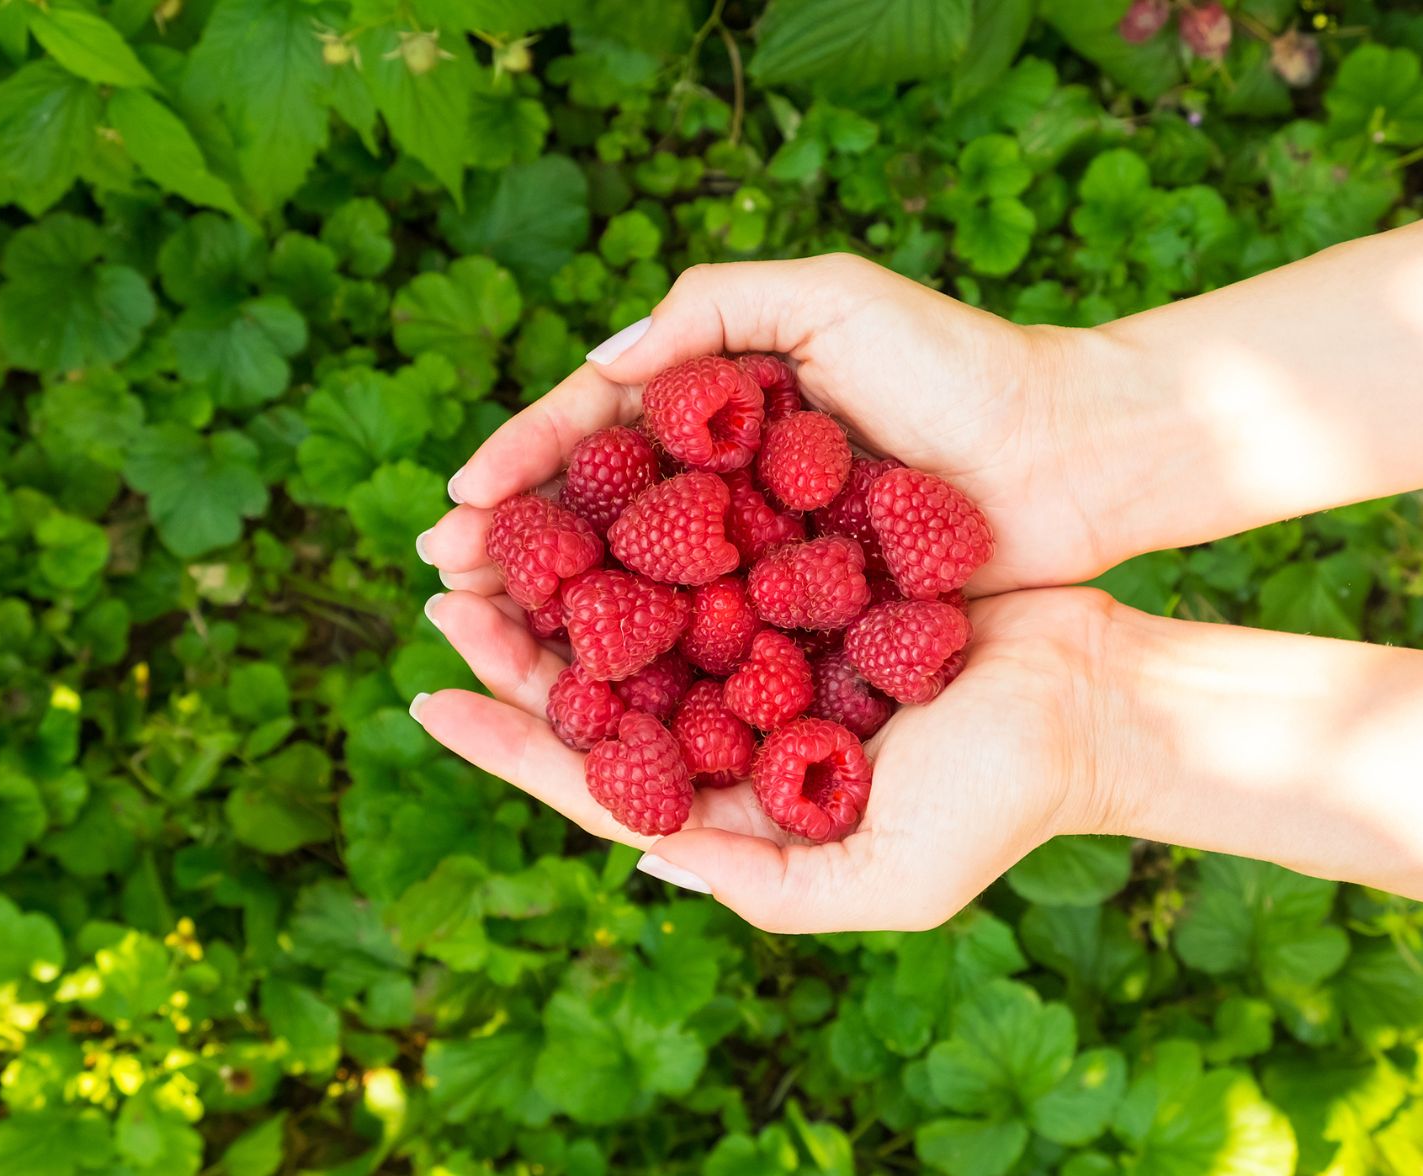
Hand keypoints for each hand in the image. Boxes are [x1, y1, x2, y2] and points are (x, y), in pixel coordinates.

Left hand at [411, 587, 1112, 932]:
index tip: (431, 696)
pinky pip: (715, 544)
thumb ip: (763, 884)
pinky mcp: (806, 575)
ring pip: (643, 604)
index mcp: (736, 799)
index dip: (510, 740)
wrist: (1093, 698)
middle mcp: (736, 719)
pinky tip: (602, 479)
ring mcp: (767, 643)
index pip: (599, 776)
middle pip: (603, 681)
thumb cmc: (1000, 800)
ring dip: (568, 567)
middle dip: (518, 635)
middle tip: (441, 582)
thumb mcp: (885, 880)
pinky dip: (657, 518)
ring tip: (492, 523)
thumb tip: (641, 858)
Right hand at [423, 253, 1116, 597]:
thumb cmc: (961, 368)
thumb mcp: (832, 300)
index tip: (457, 500)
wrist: (1072, 459)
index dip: (522, 464)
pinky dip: (648, 661)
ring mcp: (760, 554)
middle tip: (444, 582)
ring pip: (637, 587)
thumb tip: (594, 370)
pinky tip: (591, 685)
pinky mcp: (802, 615)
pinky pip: (708, 639)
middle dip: (517, 548)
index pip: (594, 431)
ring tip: (489, 637)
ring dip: (559, 614)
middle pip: (597, 518)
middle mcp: (726, 483)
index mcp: (719, 403)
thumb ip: (712, 311)